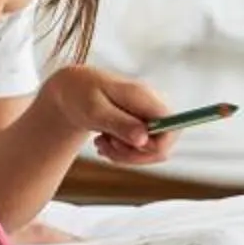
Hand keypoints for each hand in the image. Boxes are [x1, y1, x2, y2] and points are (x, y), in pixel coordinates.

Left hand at [40, 66, 180, 167]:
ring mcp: (149, 118)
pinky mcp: (142, 127)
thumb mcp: (94, 110)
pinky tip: (103, 142)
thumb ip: (119, 123)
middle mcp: (153, 107)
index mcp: (145, 97)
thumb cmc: (80, 94)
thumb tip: (143, 140)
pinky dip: (120, 153)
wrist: (71, 89)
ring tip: (99, 143)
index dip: (155, 146)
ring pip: (150, 152)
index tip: (123, 144)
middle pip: (162, 145)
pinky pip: (140, 151)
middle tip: (104, 145)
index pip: (172, 127)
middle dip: (132, 154)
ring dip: (123, 155)